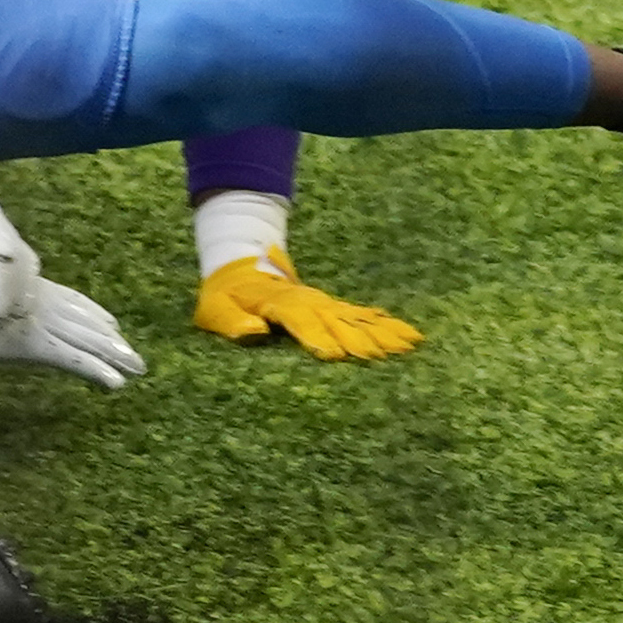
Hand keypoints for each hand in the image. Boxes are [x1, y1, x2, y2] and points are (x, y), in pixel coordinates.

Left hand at [193, 247, 424, 361]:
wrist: (237, 267)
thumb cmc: (223, 296)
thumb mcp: (215, 310)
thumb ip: (233, 322)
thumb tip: (254, 329)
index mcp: (277, 304)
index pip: (301, 322)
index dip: (317, 337)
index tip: (336, 355)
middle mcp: (305, 302)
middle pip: (336, 321)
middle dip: (360, 338)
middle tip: (385, 355)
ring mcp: (320, 302)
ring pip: (354, 317)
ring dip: (380, 331)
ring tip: (407, 344)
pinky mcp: (328, 306)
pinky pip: (359, 314)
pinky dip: (382, 323)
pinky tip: (404, 333)